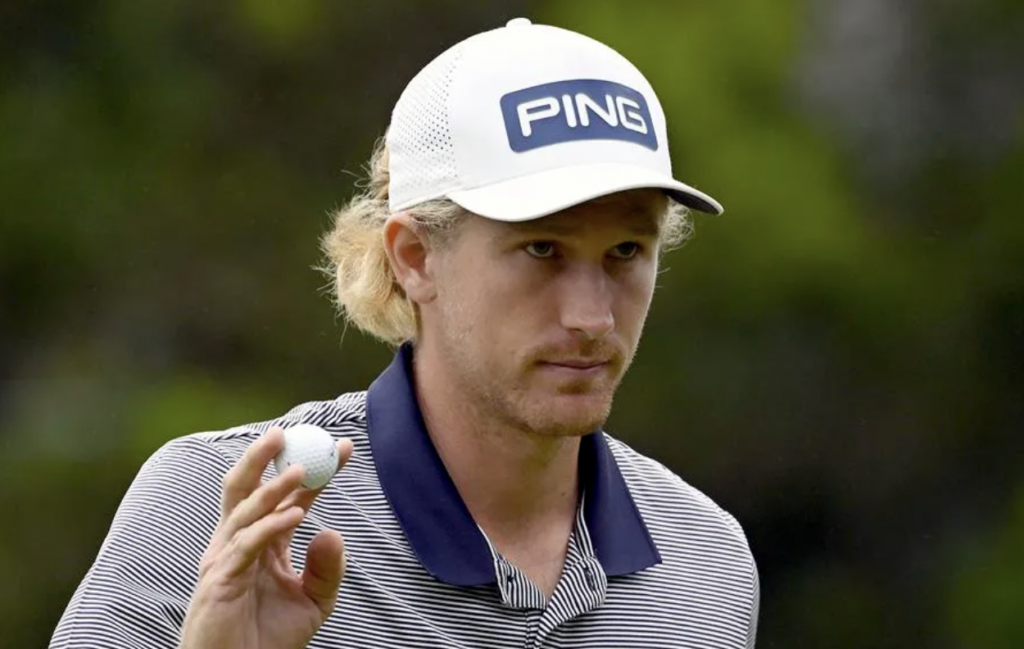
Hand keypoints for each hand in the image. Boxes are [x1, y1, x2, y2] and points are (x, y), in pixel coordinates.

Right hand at [179, 427, 353, 648]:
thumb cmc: (269, 639)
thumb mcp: (314, 601)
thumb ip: (328, 568)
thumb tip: (333, 532)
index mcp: (263, 542)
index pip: (288, 496)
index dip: (315, 470)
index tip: (344, 447)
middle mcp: (239, 542)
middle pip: (245, 488)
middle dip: (263, 457)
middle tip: (290, 432)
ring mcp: (225, 559)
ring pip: (245, 510)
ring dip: (273, 488)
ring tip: (302, 471)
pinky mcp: (219, 580)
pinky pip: (246, 544)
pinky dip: (270, 526)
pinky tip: (296, 515)